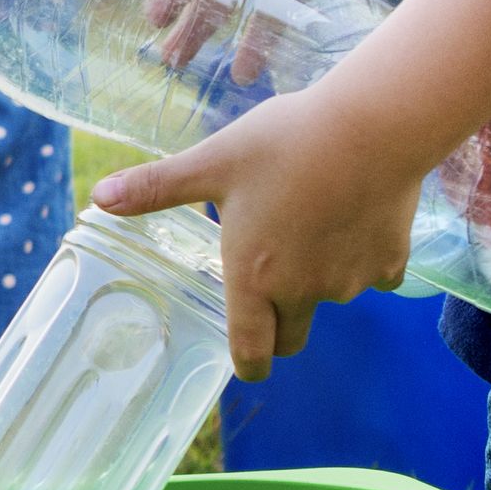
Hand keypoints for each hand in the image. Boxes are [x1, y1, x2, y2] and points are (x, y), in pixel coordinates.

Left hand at [91, 90, 419, 381]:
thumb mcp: (213, 162)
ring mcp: (352, 281)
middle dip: (278, 327)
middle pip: (292, 337)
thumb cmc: (285, 143)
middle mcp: (305, 292)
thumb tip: (98, 198)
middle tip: (269, 291)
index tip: (247, 362)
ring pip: (332, 298)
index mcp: (256, 277)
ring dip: (320, 280)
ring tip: (311, 225)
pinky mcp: (392, 261)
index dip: (247, 363)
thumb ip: (157, 188)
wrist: (374, 126)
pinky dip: (362, 259)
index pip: (250, 352)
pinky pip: (375, 276)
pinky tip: (354, 218)